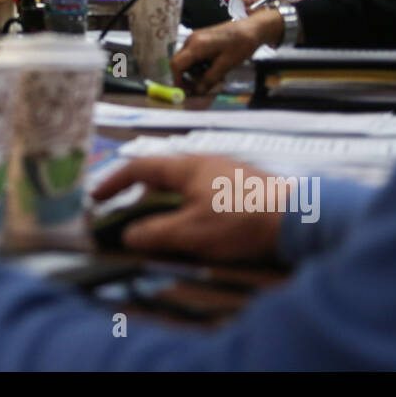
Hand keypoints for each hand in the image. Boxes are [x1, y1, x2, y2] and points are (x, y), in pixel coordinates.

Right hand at [90, 155, 283, 260]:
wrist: (300, 219)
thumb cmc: (240, 221)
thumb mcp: (191, 232)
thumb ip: (155, 233)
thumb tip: (127, 235)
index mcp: (187, 166)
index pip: (139, 167)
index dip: (114, 182)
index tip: (96, 197)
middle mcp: (205, 161)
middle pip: (162, 173)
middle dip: (141, 194)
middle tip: (128, 215)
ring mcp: (228, 171)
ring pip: (184, 184)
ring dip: (166, 202)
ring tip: (162, 225)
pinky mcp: (245, 186)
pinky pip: (204, 191)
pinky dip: (188, 205)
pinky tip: (197, 226)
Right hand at [170, 9, 282, 92]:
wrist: (252, 28)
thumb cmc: (241, 45)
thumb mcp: (226, 65)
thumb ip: (210, 78)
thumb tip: (198, 91)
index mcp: (196, 45)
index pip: (176, 64)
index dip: (178, 80)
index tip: (187, 91)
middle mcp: (191, 40)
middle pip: (179, 62)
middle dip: (186, 76)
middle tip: (200, 86)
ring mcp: (195, 37)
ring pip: (186, 59)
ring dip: (193, 71)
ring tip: (210, 76)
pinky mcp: (201, 38)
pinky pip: (193, 54)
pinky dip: (198, 64)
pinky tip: (212, 66)